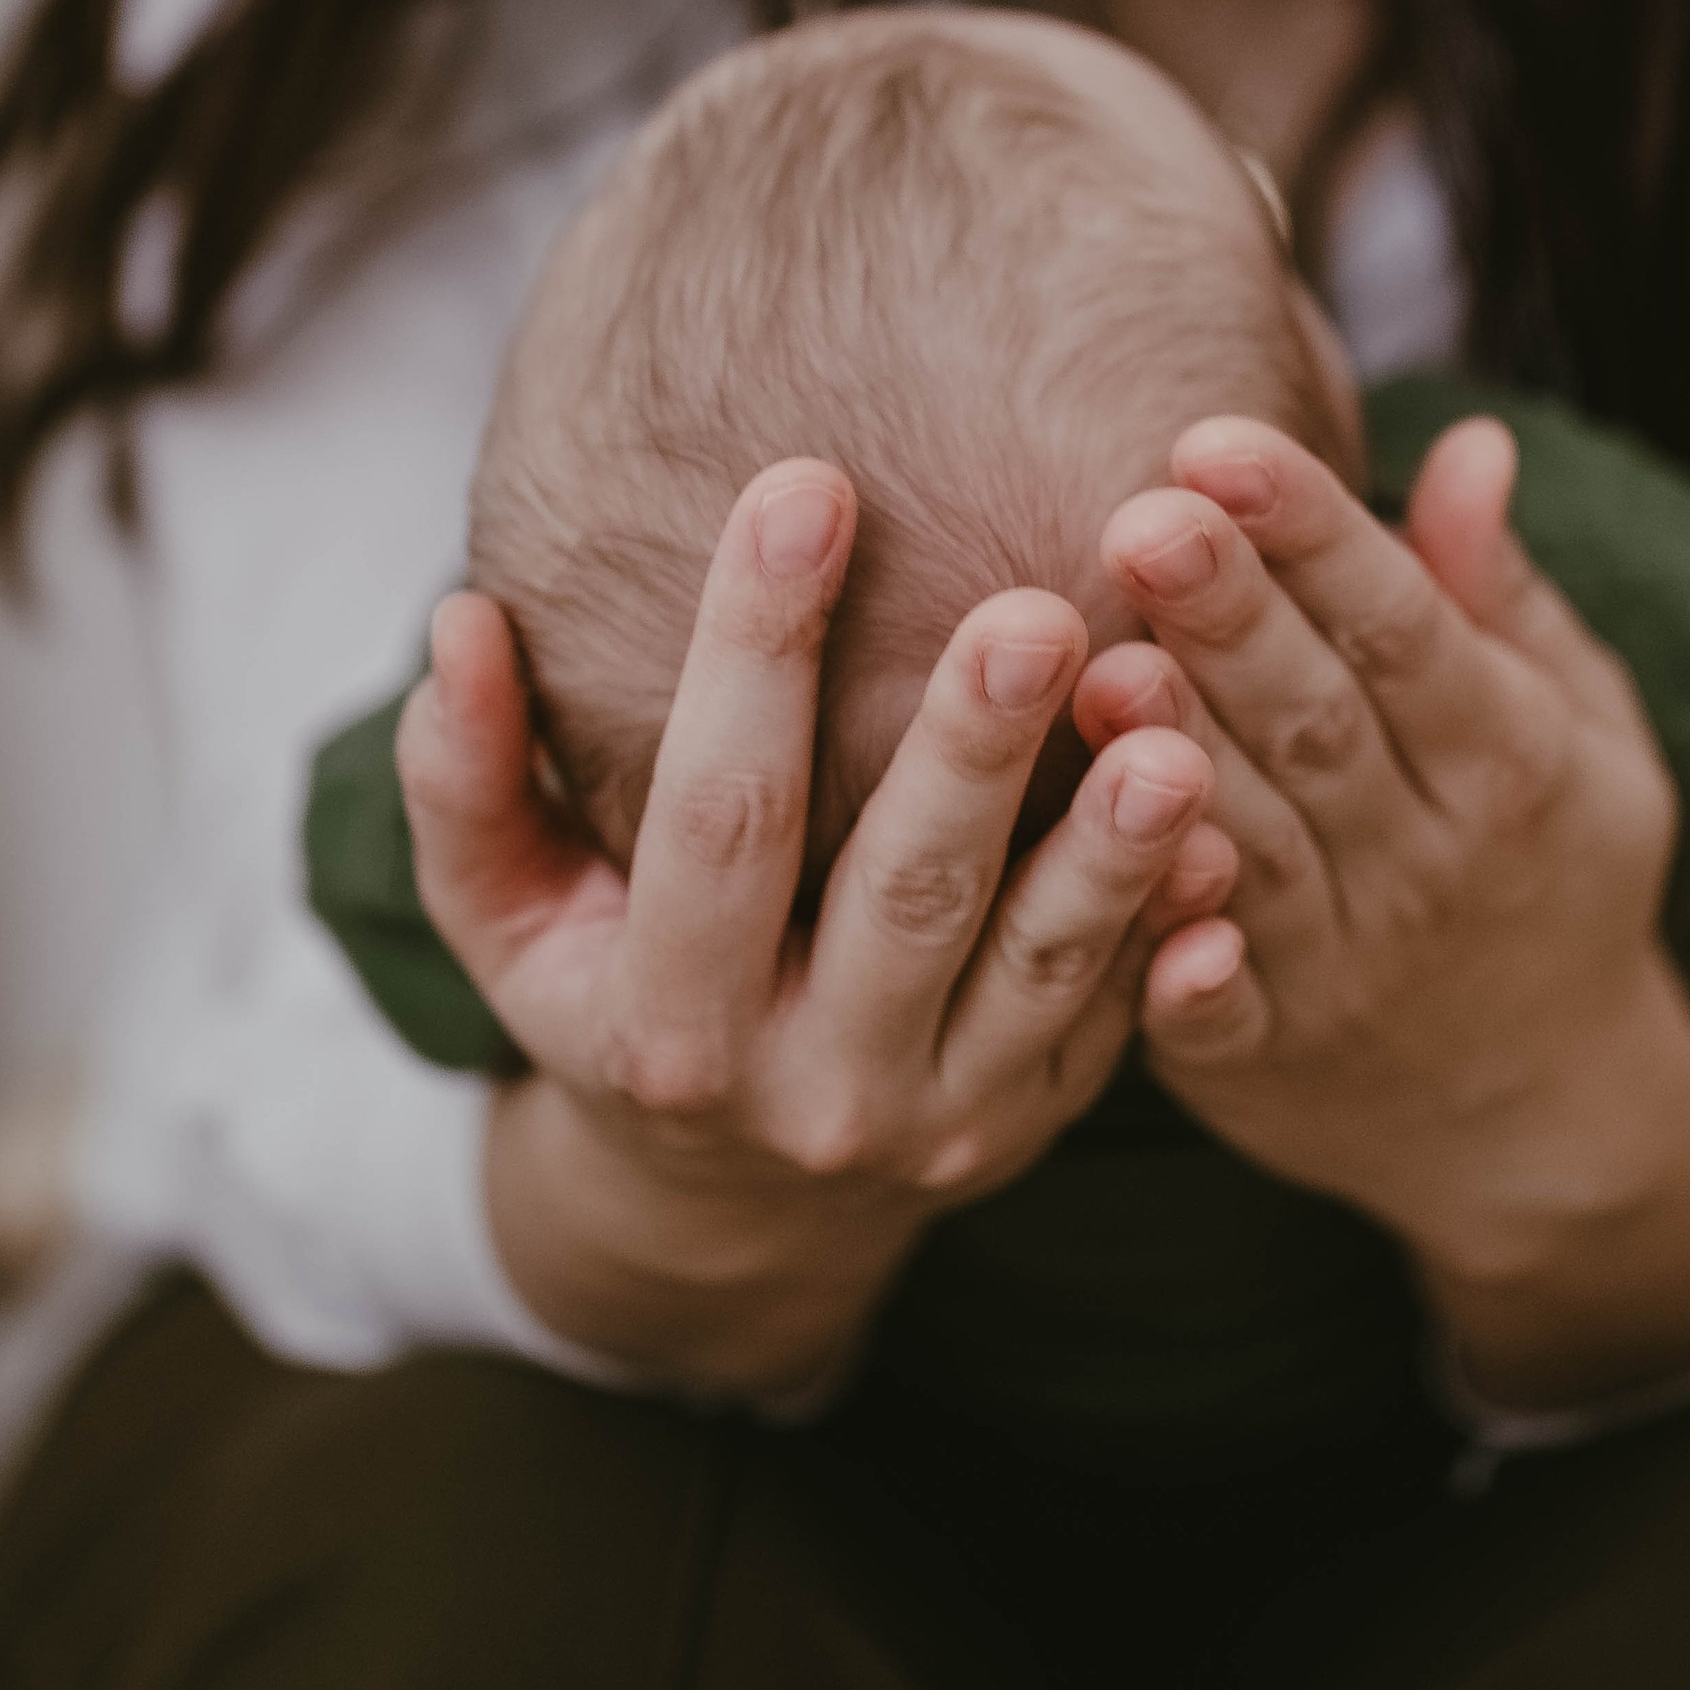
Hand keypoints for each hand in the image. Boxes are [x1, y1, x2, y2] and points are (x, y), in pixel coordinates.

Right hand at [398, 457, 1238, 1395]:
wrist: (728, 1205)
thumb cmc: (607, 990)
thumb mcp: (508, 916)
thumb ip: (467, 778)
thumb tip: (461, 621)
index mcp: (667, 1026)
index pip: (717, 816)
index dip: (753, 652)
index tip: (805, 484)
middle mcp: (809, 1090)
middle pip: (903, 897)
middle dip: (970, 749)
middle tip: (1038, 606)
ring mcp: (940, 1120)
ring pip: (1040, 969)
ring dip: (1110, 848)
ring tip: (1171, 724)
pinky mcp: (1039, 1118)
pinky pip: (1124, 1020)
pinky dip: (1178, 930)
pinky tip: (1228, 831)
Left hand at [1078, 415, 1689, 1408]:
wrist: (1542, 1119)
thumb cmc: (1546, 865)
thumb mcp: (1581, 728)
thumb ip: (1497, 591)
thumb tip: (1470, 441)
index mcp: (1510, 761)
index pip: (1405, 627)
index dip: (1316, 534)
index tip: (1222, 440)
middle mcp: (1429, 861)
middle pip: (1318, 723)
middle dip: (1230, 618)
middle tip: (1140, 516)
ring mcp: (1346, 967)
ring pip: (1254, 848)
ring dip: (1173, 764)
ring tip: (1093, 665)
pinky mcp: (1264, 1056)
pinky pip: (1209, 1010)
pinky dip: (1170, 956)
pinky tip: (1103, 874)